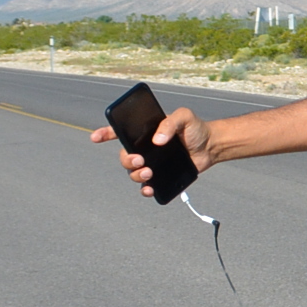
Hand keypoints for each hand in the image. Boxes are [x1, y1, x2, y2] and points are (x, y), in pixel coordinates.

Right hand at [89, 105, 215, 194]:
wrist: (210, 146)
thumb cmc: (195, 128)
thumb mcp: (184, 117)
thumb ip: (171, 122)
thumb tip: (158, 140)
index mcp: (145, 132)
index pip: (120, 132)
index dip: (105, 134)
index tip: (95, 137)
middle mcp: (145, 148)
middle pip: (124, 156)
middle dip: (127, 160)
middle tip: (141, 160)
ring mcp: (151, 162)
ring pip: (132, 172)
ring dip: (135, 175)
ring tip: (149, 173)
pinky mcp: (160, 176)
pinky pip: (146, 185)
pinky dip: (144, 189)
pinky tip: (149, 189)